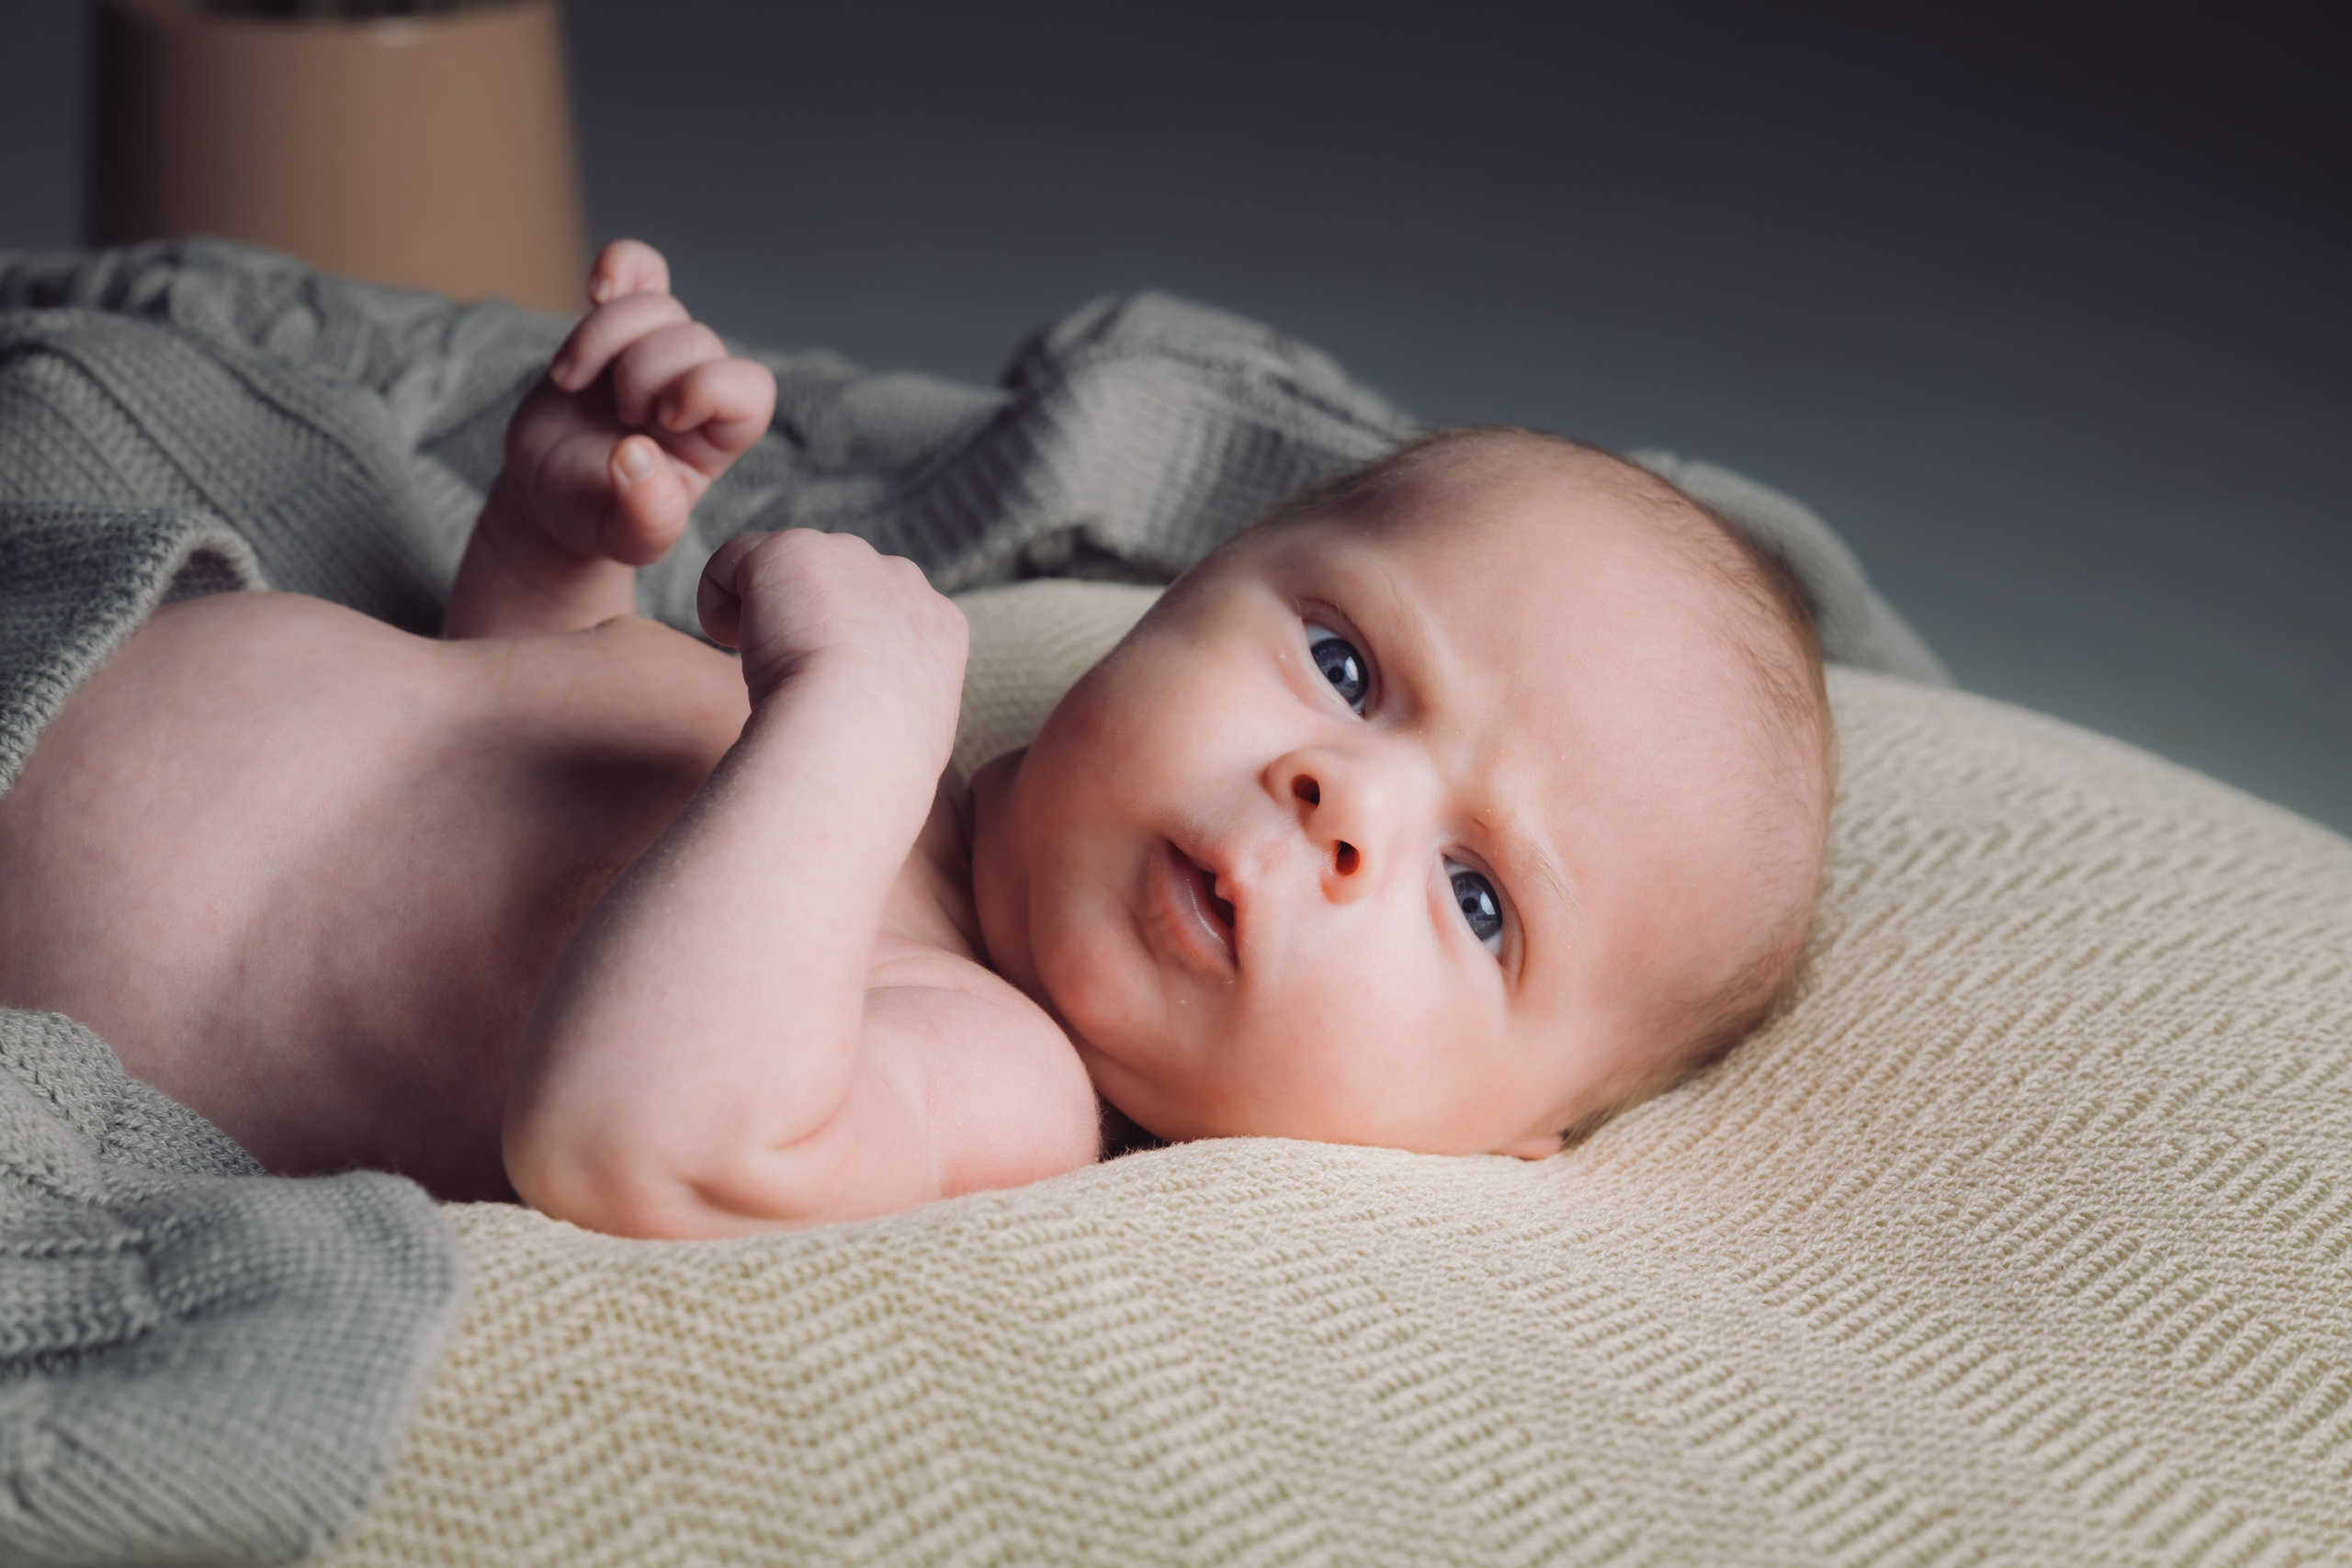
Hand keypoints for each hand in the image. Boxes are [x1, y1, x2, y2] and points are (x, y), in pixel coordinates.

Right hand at [499, 239, 776, 569]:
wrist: (549, 490)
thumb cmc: (597, 515)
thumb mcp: (627, 539)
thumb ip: (647, 515)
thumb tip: (637, 458)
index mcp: (718, 436)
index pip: (751, 389)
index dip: (708, 389)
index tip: (661, 419)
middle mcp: (697, 386)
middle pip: (696, 340)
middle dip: (642, 372)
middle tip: (617, 417)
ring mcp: (657, 349)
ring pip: (657, 305)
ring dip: (603, 337)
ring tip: (573, 381)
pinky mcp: (618, 323)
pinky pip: (639, 267)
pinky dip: (620, 264)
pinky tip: (596, 291)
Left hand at [697, 530, 967, 724]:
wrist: (854, 737)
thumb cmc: (877, 764)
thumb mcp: (910, 734)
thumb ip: (893, 705)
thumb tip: (865, 718)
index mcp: (940, 625)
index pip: (883, 615)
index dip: (845, 647)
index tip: (827, 691)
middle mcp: (901, 579)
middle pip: (838, 582)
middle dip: (808, 620)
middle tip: (795, 680)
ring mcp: (848, 557)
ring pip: (787, 570)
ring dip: (767, 614)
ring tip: (767, 667)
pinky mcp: (792, 550)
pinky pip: (733, 562)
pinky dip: (717, 605)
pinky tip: (729, 645)